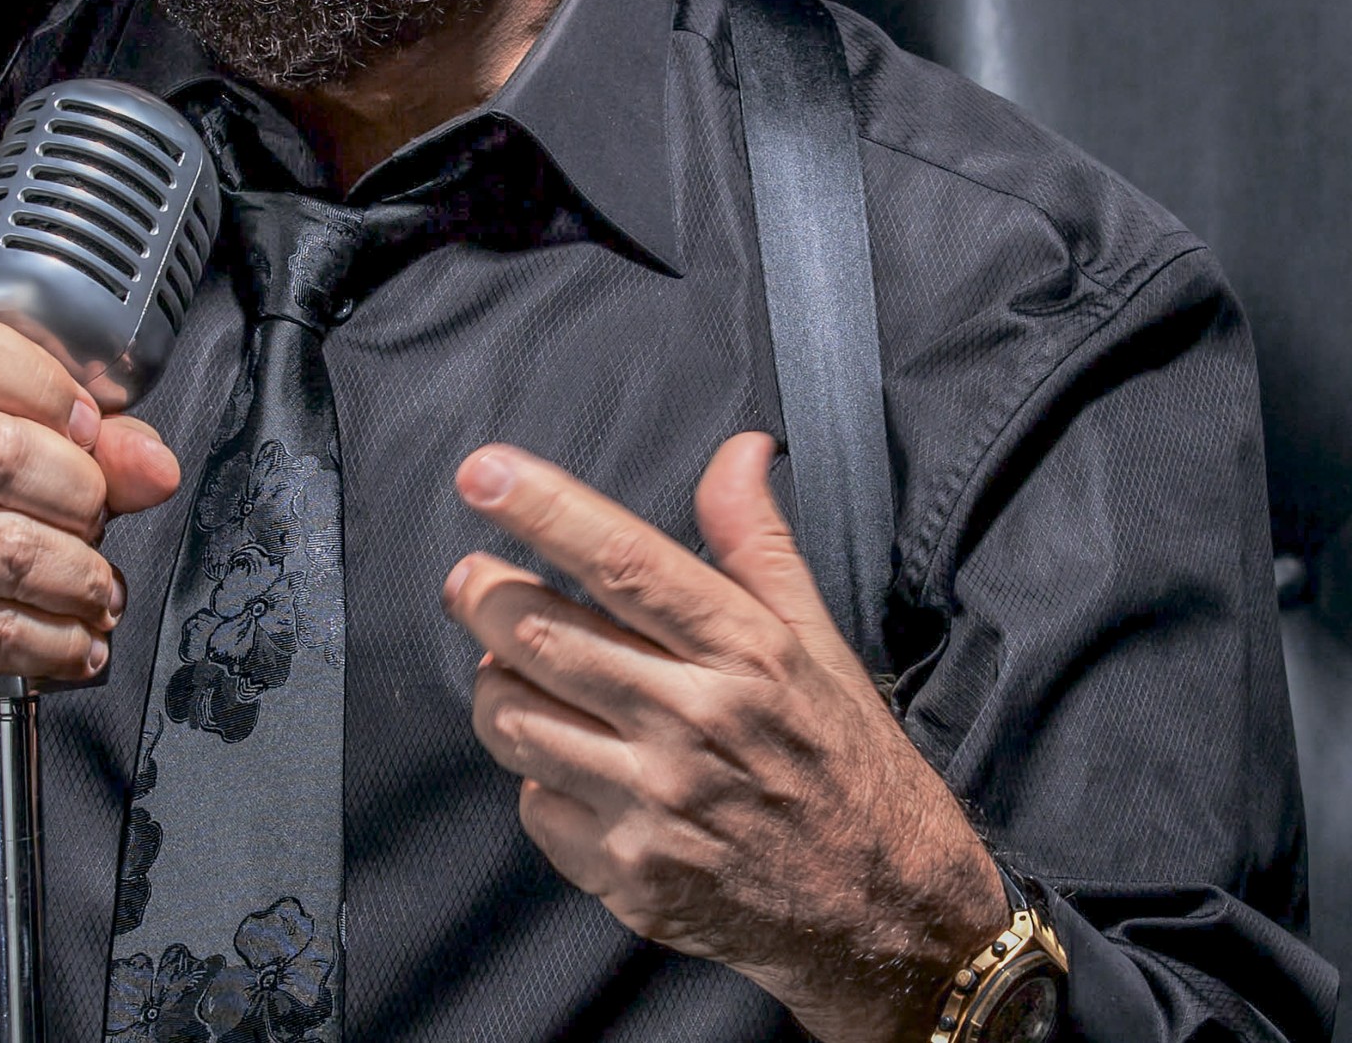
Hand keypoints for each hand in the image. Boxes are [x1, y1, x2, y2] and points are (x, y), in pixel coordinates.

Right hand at [0, 310, 180, 842]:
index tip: (87, 428)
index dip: (45, 383)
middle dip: (80, 494)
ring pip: (8, 549)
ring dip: (80, 578)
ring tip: (93, 589)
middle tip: (95, 521)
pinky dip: (60, 641)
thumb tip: (155, 466)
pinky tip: (73, 639)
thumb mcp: (29, 472)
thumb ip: (98, 451)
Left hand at [443, 432, 1003, 1042]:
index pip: (622, 559)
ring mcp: (658, 805)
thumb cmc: (847, 763)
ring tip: (518, 668)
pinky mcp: (633, 877)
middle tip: (473, 581)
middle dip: (483, 595)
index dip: (542, 509)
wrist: (892, 919)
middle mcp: (695, 722)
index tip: (481, 471)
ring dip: (497, 682)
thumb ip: (756, 541)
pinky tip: (572, 763)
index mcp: (743, 650)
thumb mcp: (815, 640)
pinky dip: (535, 777)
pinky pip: (534, 804)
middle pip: (540, 633)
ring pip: (515, 718)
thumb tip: (740, 447)